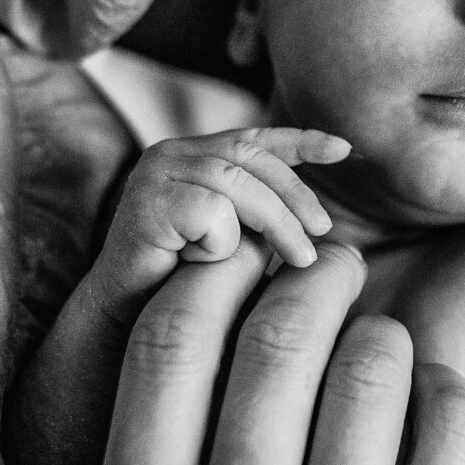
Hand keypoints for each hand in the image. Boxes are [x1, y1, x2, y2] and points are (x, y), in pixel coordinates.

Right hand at [81, 238, 464, 464]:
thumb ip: (152, 460)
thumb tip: (201, 294)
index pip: (169, 344)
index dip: (214, 270)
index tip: (241, 255)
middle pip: (280, 339)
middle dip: (311, 278)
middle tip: (327, 267)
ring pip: (375, 371)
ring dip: (380, 336)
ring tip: (376, 347)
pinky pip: (451, 436)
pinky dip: (444, 395)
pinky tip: (427, 407)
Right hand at [92, 125, 350, 324]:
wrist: (120, 326)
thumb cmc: (180, 288)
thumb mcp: (233, 242)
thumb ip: (263, 218)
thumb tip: (321, 221)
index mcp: (194, 155)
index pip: (255, 138)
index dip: (301, 140)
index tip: (344, 150)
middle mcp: (171, 154)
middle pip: (251, 156)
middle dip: (296, 193)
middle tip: (324, 232)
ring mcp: (155, 175)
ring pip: (238, 182)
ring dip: (278, 222)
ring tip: (300, 259)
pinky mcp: (145, 203)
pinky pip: (211, 210)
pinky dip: (223, 242)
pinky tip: (206, 266)